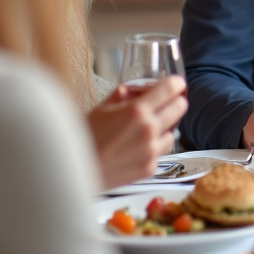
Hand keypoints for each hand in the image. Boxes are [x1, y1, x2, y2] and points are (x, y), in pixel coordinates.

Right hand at [87, 75, 186, 189]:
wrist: (73, 169)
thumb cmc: (84, 136)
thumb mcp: (103, 107)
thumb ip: (125, 94)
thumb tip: (141, 89)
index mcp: (137, 111)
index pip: (171, 89)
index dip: (175, 84)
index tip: (175, 84)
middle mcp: (149, 130)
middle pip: (180, 107)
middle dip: (173, 102)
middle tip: (164, 103)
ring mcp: (151, 151)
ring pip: (174, 131)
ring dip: (165, 127)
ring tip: (146, 128)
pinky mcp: (150, 167)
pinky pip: (162, 151)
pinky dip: (155, 146)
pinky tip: (137, 145)